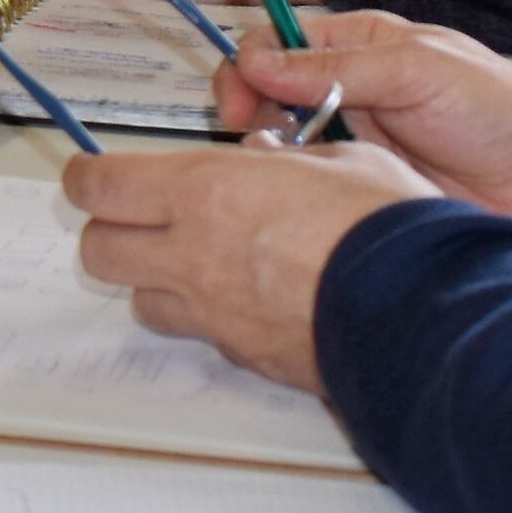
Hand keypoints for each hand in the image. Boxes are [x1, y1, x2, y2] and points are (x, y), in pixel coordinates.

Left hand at [60, 141, 439, 393]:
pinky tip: (246, 300)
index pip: (100, 187)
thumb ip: (285, 160)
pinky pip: (200, 335)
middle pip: (98, 250)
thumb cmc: (386, 226)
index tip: (94, 176)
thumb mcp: (339, 160)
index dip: (88, 179)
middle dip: (109, 232)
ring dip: (154, 280)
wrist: (423, 310)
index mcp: (205, 192)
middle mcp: (193, 256)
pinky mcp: (244, 355)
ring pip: (140, 301)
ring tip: (194, 262)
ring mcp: (214, 314)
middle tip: (136, 219)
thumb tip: (263, 157)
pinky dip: (206, 317)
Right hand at [219, 9, 511, 222]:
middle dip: (248, 115)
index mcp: (357, 44)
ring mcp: (353, 138)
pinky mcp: (363, 182)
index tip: (239, 108)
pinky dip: (295, 188)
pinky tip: (304, 199)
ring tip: (281, 174)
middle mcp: (346, 87)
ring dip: (269, 155)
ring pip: (280, 140)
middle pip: (265, 93)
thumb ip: (336, 67)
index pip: (273, 44)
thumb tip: (255, 63)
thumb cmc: (497, 108)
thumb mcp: (416, 71)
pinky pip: (311, 182)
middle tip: (254, 145)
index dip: (245, 70)